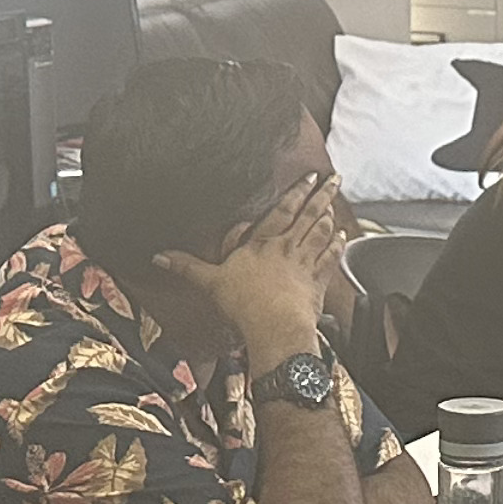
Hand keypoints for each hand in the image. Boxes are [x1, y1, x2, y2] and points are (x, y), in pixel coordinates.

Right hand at [157, 175, 346, 361]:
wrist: (274, 325)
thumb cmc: (243, 304)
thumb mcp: (209, 283)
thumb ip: (187, 267)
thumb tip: (159, 257)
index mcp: (261, 244)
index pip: (281, 211)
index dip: (295, 193)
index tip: (308, 178)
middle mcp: (286, 248)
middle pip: (308, 215)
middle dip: (321, 194)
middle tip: (333, 178)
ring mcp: (304, 263)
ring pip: (321, 232)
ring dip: (330, 214)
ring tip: (335, 200)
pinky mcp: (317, 282)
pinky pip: (330, 257)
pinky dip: (338, 245)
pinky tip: (343, 236)